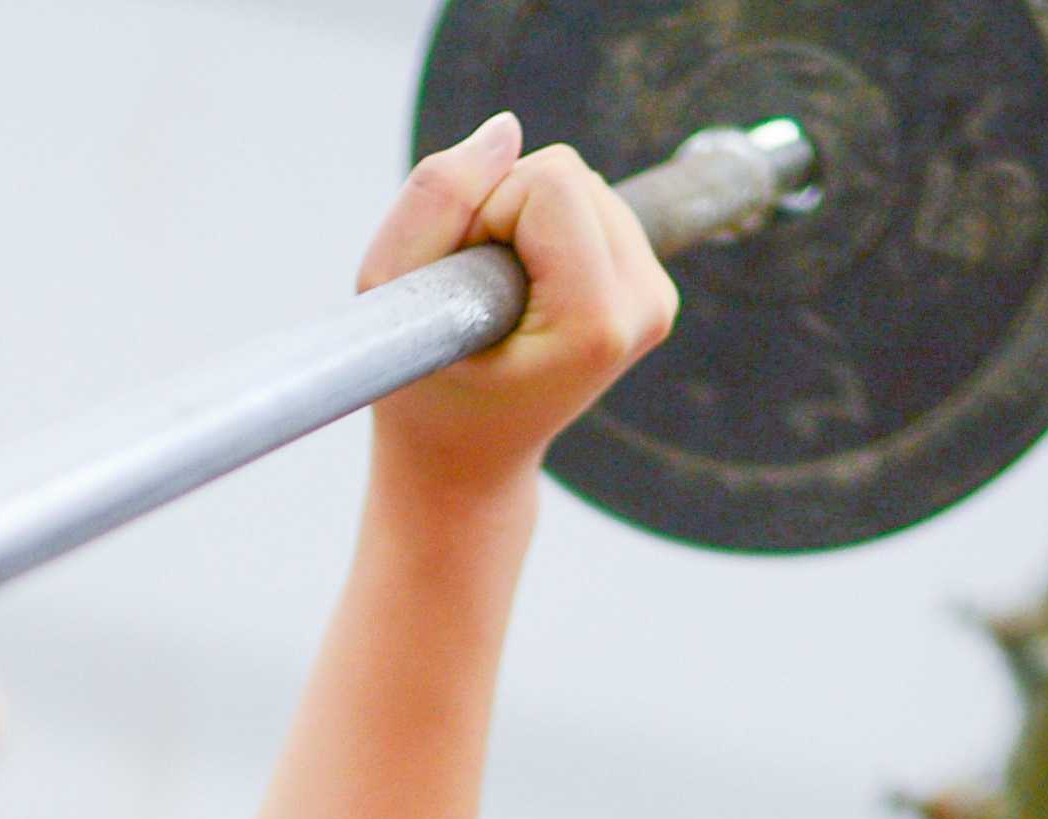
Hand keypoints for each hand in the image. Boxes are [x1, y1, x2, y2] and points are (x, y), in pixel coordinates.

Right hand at [360, 116, 682, 502]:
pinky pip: (590, 202)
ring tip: (498, 295)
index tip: (465, 280)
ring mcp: (655, 298)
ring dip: (524, 220)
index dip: (486, 210)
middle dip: (507, 211)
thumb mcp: (392, 291)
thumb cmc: (420, 388)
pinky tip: (524, 290)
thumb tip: (507, 129)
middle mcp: (644, 306)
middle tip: (478, 290)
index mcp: (597, 321)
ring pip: (581, 181)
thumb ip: (437, 198)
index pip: (550, 179)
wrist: (465, 460)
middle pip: (571, 172)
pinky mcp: (651, 286)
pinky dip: (545, 229)